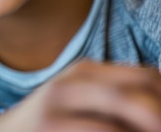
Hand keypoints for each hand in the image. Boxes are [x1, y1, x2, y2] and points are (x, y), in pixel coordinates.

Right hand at [0, 59, 160, 131]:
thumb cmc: (46, 125)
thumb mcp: (75, 100)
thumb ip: (111, 97)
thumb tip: (155, 109)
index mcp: (83, 71)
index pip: (148, 76)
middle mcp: (71, 82)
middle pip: (140, 95)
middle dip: (160, 117)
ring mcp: (58, 107)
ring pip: (124, 118)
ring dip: (147, 128)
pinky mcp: (50, 127)